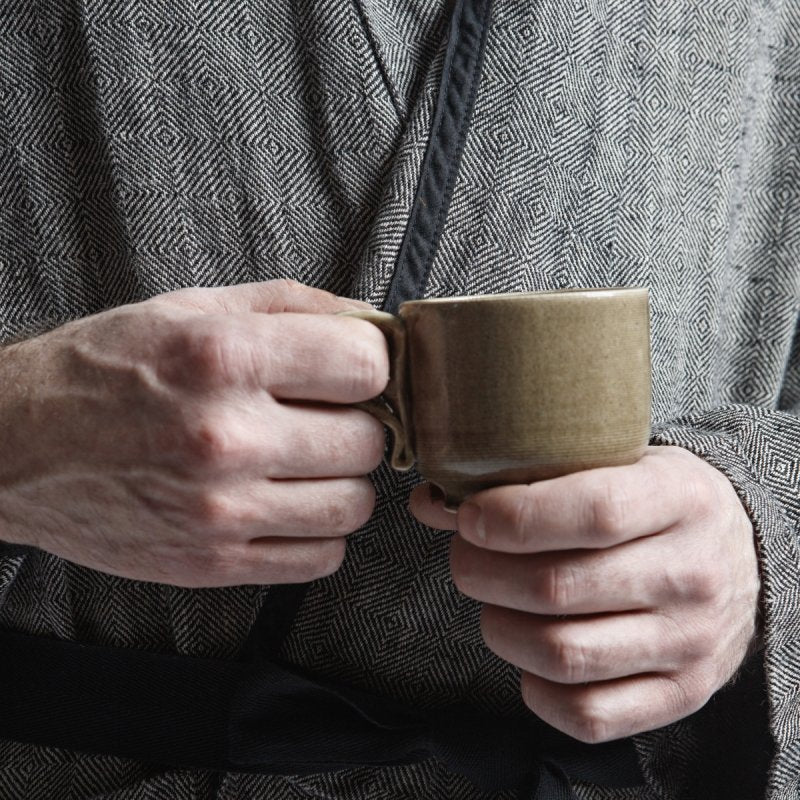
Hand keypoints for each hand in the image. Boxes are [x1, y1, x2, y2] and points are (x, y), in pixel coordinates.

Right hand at [0, 279, 387, 587]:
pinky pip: (322, 558)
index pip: (366, 365)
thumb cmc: (105, 370)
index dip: (370, 364)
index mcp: (224, 359)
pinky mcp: (213, 564)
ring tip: (306, 462)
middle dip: (357, 421)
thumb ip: (293, 305)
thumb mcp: (191, 307)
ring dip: (343, 480)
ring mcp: (221, 511)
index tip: (351, 370)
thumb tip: (372, 321)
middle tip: (324, 415)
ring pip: (355, 505)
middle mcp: (226, 438)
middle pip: (366, 439)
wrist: (20, 447)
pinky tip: (289, 503)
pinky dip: (320, 531)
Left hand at [409, 446, 760, 741]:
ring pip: (562, 653)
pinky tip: (528, 651)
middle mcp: (692, 576)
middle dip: (482, 571)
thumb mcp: (614, 464)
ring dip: (499, 627)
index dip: (512, 517)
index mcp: (680, 500)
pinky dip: (536, 687)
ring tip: (492, 600)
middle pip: (557, 587)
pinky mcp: (680, 695)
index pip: (591, 512)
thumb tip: (433, 502)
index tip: (468, 515)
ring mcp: (689, 644)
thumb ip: (532, 478)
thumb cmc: (656, 502)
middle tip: (466, 555)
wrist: (738, 557)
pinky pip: (586, 713)